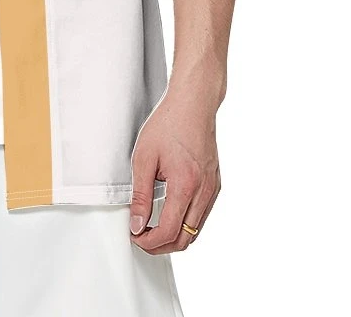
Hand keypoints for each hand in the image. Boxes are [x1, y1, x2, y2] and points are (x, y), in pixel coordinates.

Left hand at [128, 90, 220, 253]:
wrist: (192, 105)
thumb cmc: (168, 125)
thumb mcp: (144, 158)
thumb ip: (140, 195)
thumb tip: (137, 224)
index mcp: (186, 185)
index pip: (168, 231)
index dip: (148, 242)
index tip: (134, 236)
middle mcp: (204, 192)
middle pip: (185, 239)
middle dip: (161, 246)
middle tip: (141, 237)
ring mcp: (213, 190)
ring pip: (196, 231)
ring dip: (174, 236)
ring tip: (151, 228)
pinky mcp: (215, 185)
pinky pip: (202, 216)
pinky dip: (185, 223)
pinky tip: (169, 214)